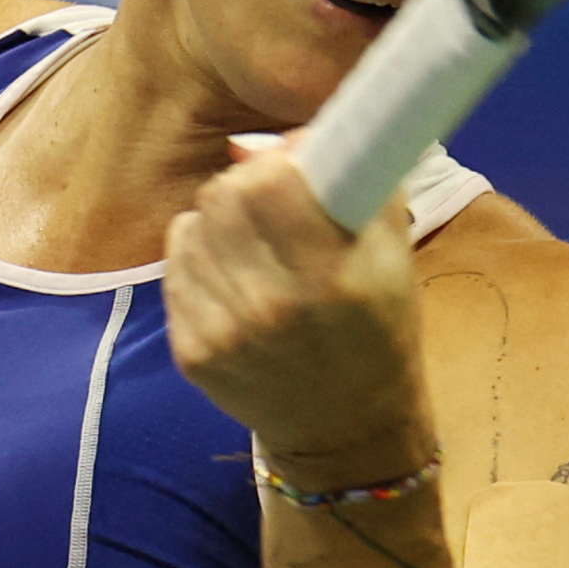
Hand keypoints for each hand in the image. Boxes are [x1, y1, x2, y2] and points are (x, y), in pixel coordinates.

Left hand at [164, 131, 430, 485]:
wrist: (345, 427)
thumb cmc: (377, 329)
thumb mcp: (394, 254)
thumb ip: (354, 178)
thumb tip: (274, 140)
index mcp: (333, 278)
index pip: (270, 180)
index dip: (278, 163)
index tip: (293, 171)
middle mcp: (274, 307)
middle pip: (221, 196)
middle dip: (244, 185)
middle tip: (267, 201)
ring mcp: (226, 334)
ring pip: (190, 227)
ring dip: (217, 222)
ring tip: (252, 245)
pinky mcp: (191, 353)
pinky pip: (174, 269)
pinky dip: (198, 260)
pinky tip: (231, 278)